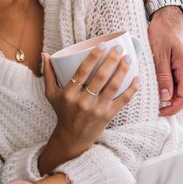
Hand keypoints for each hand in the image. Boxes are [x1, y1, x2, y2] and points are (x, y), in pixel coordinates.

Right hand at [40, 46, 138, 173]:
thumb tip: (45, 54)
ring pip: (113, 86)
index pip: (82, 71)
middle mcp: (83, 101)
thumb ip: (49, 74)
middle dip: (112, 59)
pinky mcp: (108, 116)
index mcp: (69, 93)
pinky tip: (137, 78)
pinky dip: (132, 89)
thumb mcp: (51, 94)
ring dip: (122, 71)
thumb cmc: (62, 112)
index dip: (93, 57)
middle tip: (119, 48)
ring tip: (129, 58)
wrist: (72, 138)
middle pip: (101, 76)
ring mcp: (97, 109)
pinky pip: (123, 100)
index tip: (102, 45)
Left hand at [148, 6, 182, 115]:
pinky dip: (165, 82)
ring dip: (166, 92)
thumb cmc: (164, 30)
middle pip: (181, 93)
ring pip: (177, 85)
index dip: (173, 108)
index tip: (159, 112)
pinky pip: (174, 76)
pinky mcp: (178, 60)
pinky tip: (153, 82)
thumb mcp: (160, 53)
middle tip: (152, 107)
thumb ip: (163, 75)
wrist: (168, 13)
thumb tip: (165, 96)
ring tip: (150, 96)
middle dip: (168, 103)